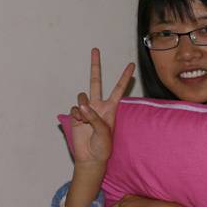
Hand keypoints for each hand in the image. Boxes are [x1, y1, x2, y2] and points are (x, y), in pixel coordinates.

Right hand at [64, 48, 133, 206]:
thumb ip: (95, 118)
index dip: (124, 77)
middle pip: (96, 81)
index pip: (119, 88)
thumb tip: (83, 107)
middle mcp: (98, 105)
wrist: (90, 157)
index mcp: (110, 108)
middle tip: (95, 49)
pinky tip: (80, 124)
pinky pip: (74, 109)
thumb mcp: (105, 133)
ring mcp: (86, 109)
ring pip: (82, 96)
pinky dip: (77, 116)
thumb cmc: (103, 146)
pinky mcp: (76, 114)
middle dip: (95, 65)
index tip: (132, 64)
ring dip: (83, 106)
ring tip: (86, 120)